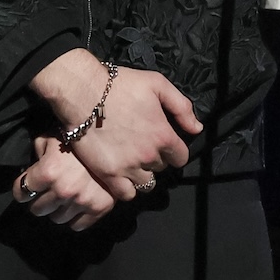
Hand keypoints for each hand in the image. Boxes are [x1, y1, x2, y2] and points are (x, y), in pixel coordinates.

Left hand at [14, 136, 116, 230]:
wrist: (115, 140)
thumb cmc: (79, 136)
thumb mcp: (51, 137)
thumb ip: (38, 152)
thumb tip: (32, 166)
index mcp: (48, 172)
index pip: (21, 193)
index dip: (22, 189)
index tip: (29, 187)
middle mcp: (63, 190)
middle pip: (37, 209)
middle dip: (39, 200)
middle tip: (47, 192)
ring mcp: (82, 201)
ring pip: (56, 219)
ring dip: (57, 209)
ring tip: (65, 196)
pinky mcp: (99, 208)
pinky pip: (77, 225)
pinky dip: (75, 218)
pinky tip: (77, 205)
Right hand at [33, 49, 200, 190]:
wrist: (83, 92)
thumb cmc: (121, 85)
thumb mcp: (158, 84)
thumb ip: (181, 108)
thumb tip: (197, 128)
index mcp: (163, 136)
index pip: (181, 157)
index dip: (174, 151)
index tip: (164, 144)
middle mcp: (148, 156)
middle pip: (161, 168)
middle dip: (155, 159)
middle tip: (142, 147)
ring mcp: (128, 168)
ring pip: (146, 185)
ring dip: (142, 176)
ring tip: (132, 163)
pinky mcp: (107, 174)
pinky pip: (125, 194)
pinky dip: (126, 188)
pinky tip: (121, 176)